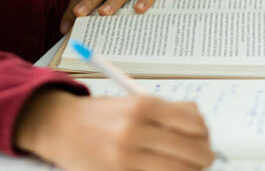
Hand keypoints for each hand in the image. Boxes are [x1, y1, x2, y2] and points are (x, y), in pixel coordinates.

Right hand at [15, 89, 214, 170]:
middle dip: (203, 156)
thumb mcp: (132, 101)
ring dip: (189, 170)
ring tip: (186, 166)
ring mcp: (127, 157)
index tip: (204, 137)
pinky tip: (165, 170)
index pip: (194, 123)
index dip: (205, 134)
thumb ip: (165, 110)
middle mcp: (136, 131)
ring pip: (180, 170)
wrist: (59, 127)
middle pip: (193, 151)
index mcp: (142, 106)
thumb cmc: (98, 115)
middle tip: (203, 157)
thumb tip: (199, 122)